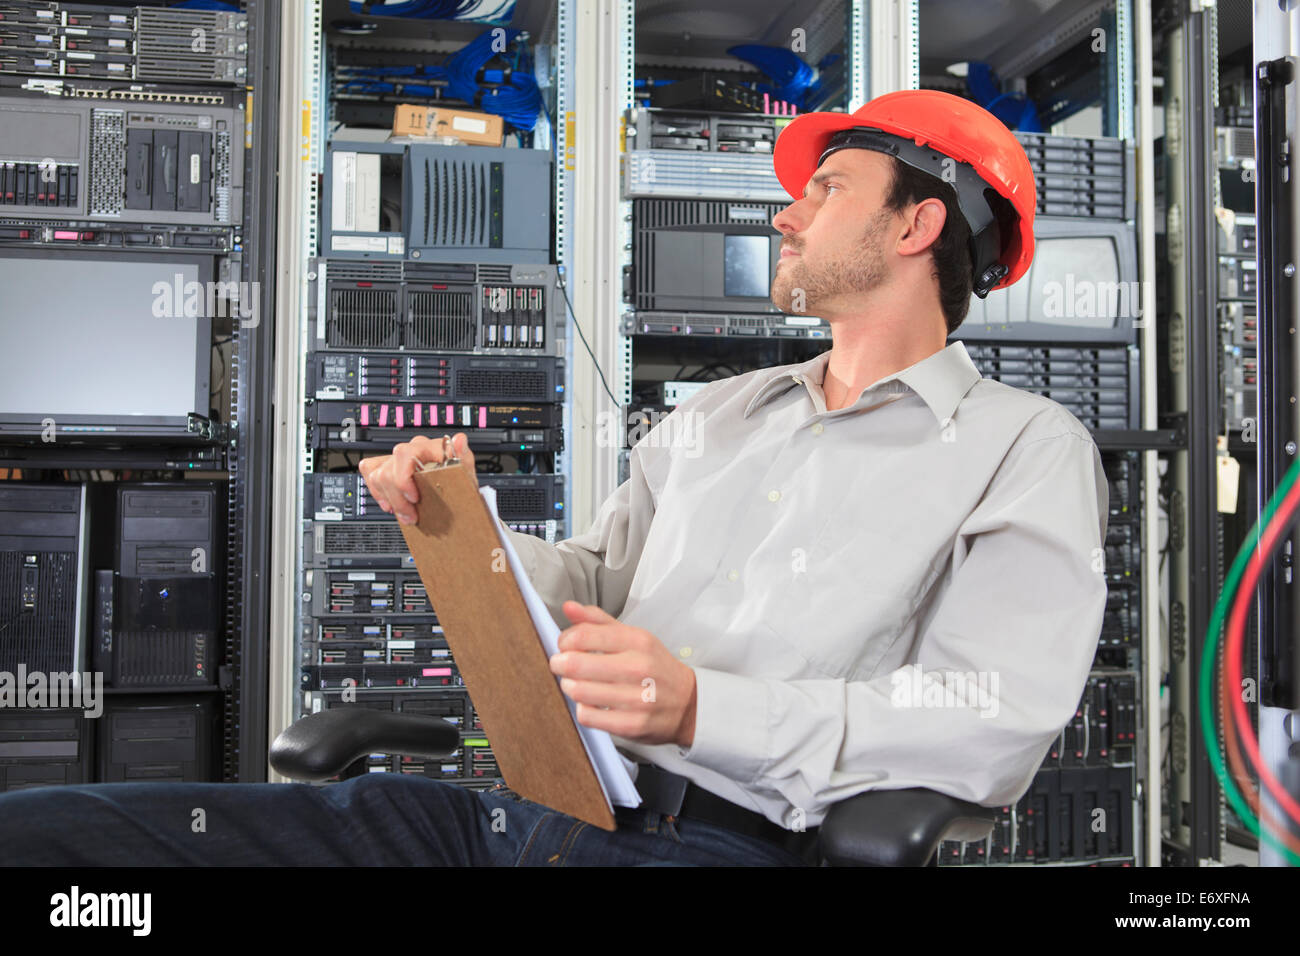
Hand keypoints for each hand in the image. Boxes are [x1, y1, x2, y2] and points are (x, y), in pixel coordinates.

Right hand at [358, 433, 476, 524]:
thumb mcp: (467, 473)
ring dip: (389, 499)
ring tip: (405, 514)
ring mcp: (399, 457)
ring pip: (377, 475)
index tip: (415, 498)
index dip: (403, 479)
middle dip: (398, 498)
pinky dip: (378, 490)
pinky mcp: (388, 465)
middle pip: (388, 471)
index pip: (404, 454)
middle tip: (412, 515)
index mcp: (429, 446)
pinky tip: (390, 502)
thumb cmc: (461, 480)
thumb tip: (459, 441)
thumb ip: (463, 457)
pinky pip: (370, 471)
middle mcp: (412, 448)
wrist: (456, 488)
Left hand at [549, 601, 696, 748]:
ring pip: (578, 691)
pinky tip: (591, 703)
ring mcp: (637, 698)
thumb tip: (569, 608)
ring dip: (569, 686)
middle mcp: (638, 668)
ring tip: (575, 683)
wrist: (688, 704)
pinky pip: (588, 716)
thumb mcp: (634, 637)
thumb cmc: (655, 668)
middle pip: (575, 664)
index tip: (565, 644)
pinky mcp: (631, 725)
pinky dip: (582, 709)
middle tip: (561, 664)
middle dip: (559, 664)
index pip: (583, 635)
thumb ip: (599, 621)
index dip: (564, 640)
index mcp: (638, 641)